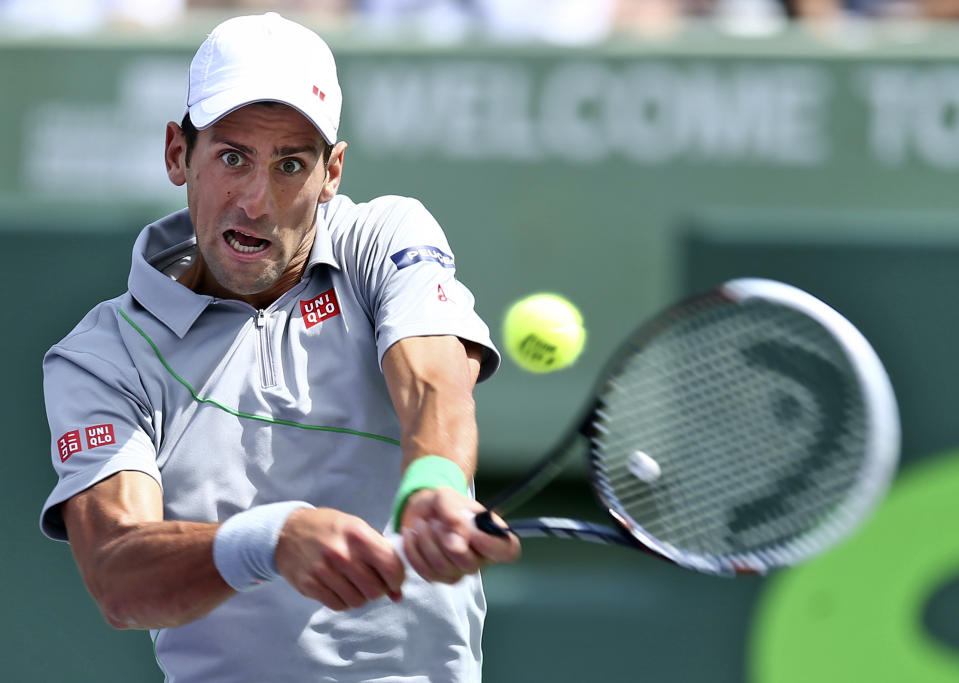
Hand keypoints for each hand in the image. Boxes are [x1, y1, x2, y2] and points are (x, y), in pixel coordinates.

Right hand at [275, 507, 405, 610]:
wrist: (288, 531)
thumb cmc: (330, 529)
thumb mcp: (358, 529)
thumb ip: (381, 555)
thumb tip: (397, 594)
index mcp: (358, 535)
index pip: (391, 567)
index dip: (397, 579)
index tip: (393, 581)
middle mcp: (341, 553)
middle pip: (374, 590)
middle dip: (378, 590)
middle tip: (371, 581)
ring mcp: (323, 570)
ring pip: (357, 601)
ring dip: (360, 596)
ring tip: (353, 583)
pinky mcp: (309, 585)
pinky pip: (338, 606)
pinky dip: (343, 601)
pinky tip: (339, 587)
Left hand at [400, 488, 520, 583]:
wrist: (421, 511)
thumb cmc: (442, 504)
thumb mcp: (447, 496)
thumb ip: (454, 512)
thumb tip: (459, 535)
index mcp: (492, 536)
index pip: (508, 551)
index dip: (492, 546)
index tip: (472, 533)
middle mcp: (481, 558)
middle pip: (470, 564)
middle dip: (447, 540)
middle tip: (436, 521)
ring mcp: (459, 570)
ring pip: (444, 568)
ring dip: (427, 542)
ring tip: (422, 524)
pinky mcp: (438, 577)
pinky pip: (425, 572)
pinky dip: (414, 551)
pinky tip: (413, 535)